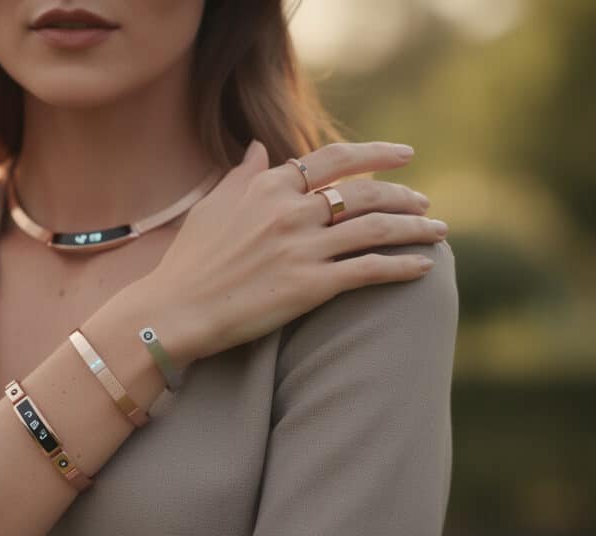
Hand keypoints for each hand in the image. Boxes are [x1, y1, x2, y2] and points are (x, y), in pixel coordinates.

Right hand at [136, 140, 447, 363]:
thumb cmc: (190, 261)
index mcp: (268, 188)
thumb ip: (243, 176)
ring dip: (415, 228)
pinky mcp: (311, 285)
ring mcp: (302, 248)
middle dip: (403, 193)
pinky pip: (370, 269)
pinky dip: (403, 266)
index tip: (403, 155)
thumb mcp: (212, 208)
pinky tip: (424, 267)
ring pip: (376, 228)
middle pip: (364, 192)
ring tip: (438, 230)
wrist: (175, 310)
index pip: (334, 159)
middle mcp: (290, 211)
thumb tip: (261, 148)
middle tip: (424, 201)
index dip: (375, 154)